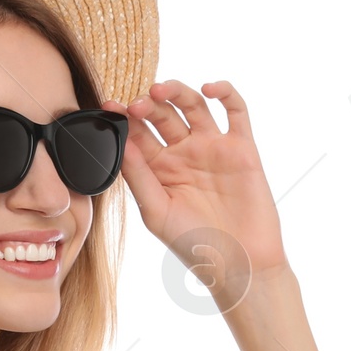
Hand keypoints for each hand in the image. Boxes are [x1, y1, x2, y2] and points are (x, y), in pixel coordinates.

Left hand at [102, 80, 288, 294]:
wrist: (240, 263)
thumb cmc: (194, 244)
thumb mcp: (156, 212)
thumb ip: (138, 176)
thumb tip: (120, 143)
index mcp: (159, 170)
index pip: (137, 135)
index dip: (123, 120)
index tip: (108, 108)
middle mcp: (184, 154)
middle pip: (162, 116)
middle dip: (147, 105)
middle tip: (136, 104)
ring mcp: (212, 148)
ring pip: (193, 106)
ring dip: (177, 92)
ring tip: (161, 90)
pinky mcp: (241, 147)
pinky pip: (235, 110)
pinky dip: (225, 92)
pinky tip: (209, 88)